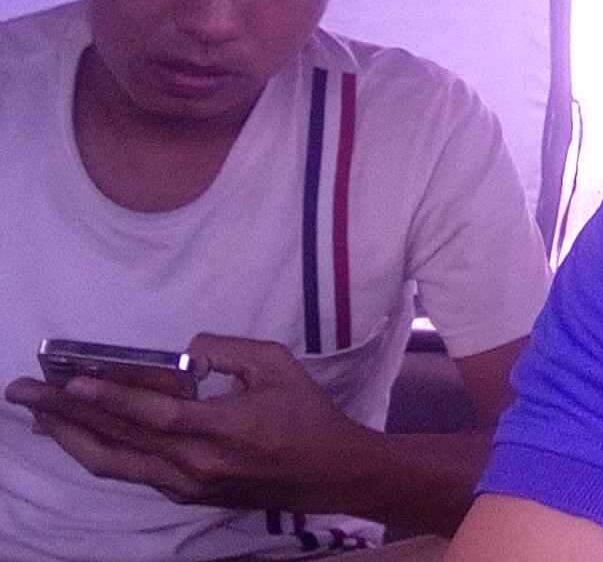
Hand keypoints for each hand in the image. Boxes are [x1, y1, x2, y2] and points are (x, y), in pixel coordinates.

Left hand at [3, 334, 376, 510]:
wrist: (329, 472)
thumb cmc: (307, 413)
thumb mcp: (278, 364)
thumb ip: (228, 350)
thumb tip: (182, 352)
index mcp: (224, 429)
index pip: (155, 414)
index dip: (111, 397)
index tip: (71, 380)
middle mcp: (197, 464)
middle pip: (120, 438)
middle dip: (68, 412)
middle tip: (24, 391)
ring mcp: (188, 485)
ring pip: (115, 462)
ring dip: (71, 437)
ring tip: (37, 414)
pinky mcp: (186, 494)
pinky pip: (131, 471)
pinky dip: (97, 451)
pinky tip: (76, 435)